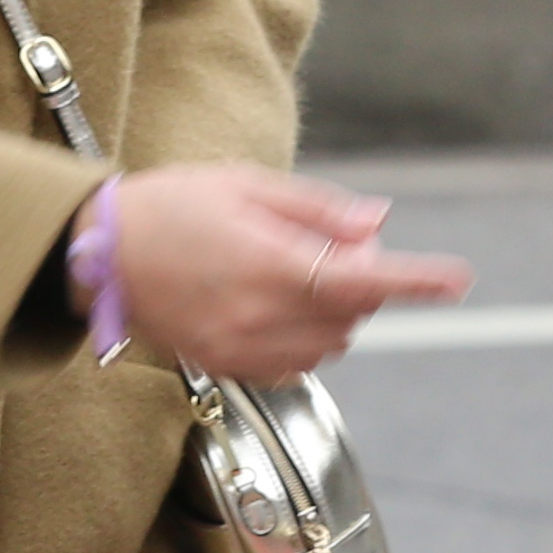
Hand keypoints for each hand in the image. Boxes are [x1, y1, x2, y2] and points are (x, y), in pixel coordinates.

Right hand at [89, 164, 470, 384]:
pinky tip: (270, 308)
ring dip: (332, 313)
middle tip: (327, 248)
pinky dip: (303, 340)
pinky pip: (295, 364)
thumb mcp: (247, 186)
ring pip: (330, 344)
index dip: (416, 280)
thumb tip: (375, 224)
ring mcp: (243, 347)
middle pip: (352, 313)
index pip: (364, 280)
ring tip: (286, 275)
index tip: (455, 280)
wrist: (97, 254)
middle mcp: (261, 314)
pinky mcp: (227, 366)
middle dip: (357, 282)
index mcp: (270, 262)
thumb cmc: (168, 208)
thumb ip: (318, 210)